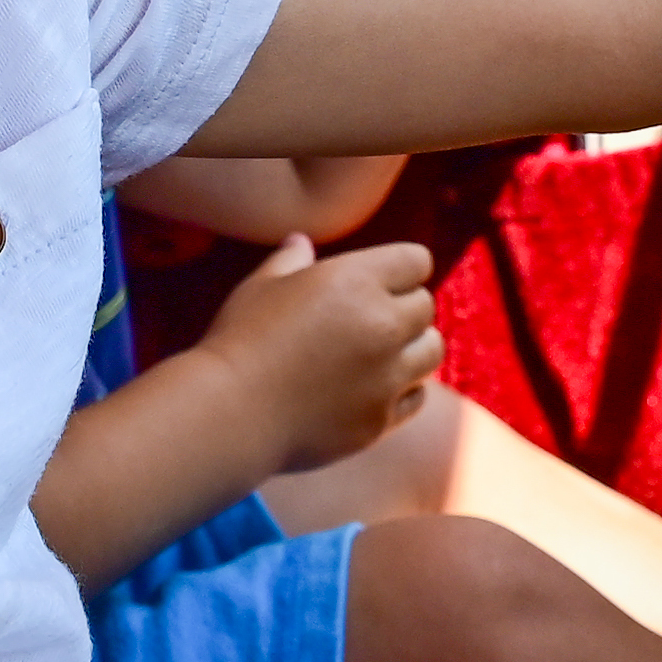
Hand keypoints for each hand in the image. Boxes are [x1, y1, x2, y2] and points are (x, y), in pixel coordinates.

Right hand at [195, 233, 440, 474]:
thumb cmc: (239, 341)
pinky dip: (403, 390)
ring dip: (413, 348)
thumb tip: (301, 242)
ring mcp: (387, 376)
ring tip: (383, 352)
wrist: (230, 413)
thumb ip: (290, 261)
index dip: (400, 269)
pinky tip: (375, 388)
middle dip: (404, 308)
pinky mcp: (381, 419)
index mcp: (356, 281)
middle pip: (426, 306)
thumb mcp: (261, 288)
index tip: (383, 280)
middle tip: (374, 319)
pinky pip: (416, 397)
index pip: (416, 261)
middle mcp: (382, 325)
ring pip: (432, 352)